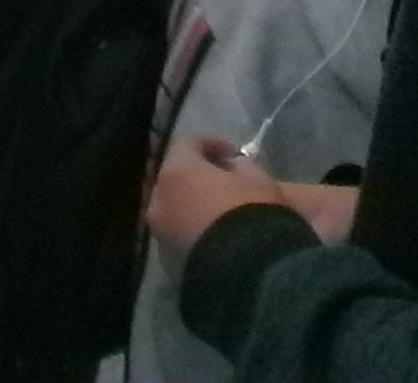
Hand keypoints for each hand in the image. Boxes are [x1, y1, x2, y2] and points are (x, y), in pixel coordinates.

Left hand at [147, 133, 288, 259]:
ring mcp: (160, 235)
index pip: (187, 144)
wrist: (246, 275)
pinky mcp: (168, 263)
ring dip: (191, 207)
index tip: (234, 154)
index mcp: (177, 173)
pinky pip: (178, 237)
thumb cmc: (251, 216)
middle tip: (224, 182)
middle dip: (197, 177)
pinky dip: (192, 233)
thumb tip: (232, 169)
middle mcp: (159, 201)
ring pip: (173, 210)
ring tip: (219, 214)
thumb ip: (241, 168)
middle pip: (174, 178)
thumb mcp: (258, 181)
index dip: (211, 144)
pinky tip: (215, 240)